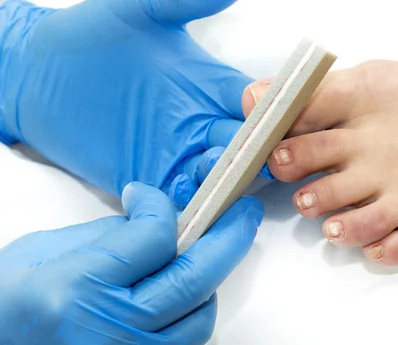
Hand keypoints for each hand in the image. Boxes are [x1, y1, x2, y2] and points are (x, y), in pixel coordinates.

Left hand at [0, 0, 271, 206]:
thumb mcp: (137, 6)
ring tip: (218, 173)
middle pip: (249, 145)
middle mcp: (201, 121)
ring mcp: (177, 152)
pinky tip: (196, 201)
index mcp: (211, 83)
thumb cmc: (88, 33)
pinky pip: (183, 200)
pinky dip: (196, 206)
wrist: (35, 74)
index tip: (282, 117)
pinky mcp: (149, 178)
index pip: (260, 103)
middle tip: (260, 156)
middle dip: (259, 153)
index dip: (275, 112)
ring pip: (222, 177)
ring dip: (228, 180)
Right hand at [0, 182, 263, 343]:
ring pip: (200, 313)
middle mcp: (108, 330)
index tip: (151, 198)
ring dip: (210, 278)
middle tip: (243, 211)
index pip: (153, 237)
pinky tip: (188, 289)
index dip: (161, 209)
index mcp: (77, 289)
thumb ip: (111, 234)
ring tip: (209, 251)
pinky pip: (186, 339)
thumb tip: (161, 218)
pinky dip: (194, 309)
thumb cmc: (8, 303)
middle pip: (192, 277)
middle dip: (228, 237)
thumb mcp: (45, 252)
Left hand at [242, 45, 397, 268]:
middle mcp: (382, 149)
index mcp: (371, 100)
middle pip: (308, 168)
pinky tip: (377, 241)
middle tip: (297, 181)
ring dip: (330, 218)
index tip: (265, 142)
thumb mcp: (393, 81)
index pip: (297, 112)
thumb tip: (261, 97)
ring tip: (332, 217)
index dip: (271, 130)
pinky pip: (389, 251)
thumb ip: (328, 94)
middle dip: (294, 176)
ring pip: (342, 218)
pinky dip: (375, 248)